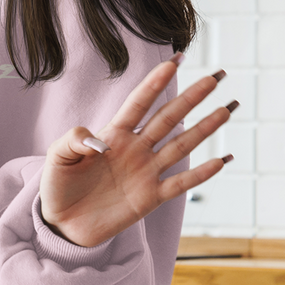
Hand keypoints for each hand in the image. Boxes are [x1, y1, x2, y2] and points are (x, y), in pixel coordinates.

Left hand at [38, 56, 235, 247]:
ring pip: (181, 145)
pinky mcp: (150, 198)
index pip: (139, 103)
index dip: (155, 83)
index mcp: (112, 134)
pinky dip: (201, 173)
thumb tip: (99, 141)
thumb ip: (73, 139)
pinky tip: (222, 159)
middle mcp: (134, 149)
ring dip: (205, 128)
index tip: (175, 61)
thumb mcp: (57, 157)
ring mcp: (145, 172)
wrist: (62, 223)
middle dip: (192, 97)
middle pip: (169, 118)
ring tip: (227, 109)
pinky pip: (180, 183)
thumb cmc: (58, 185)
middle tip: (217, 76)